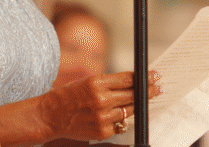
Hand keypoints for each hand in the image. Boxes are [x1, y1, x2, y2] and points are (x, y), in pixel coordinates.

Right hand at [38, 71, 161, 140]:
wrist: (52, 115)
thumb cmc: (69, 96)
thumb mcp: (88, 81)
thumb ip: (111, 83)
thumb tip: (135, 82)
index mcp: (96, 83)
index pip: (129, 79)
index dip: (145, 77)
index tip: (154, 76)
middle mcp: (101, 100)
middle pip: (134, 95)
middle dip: (148, 91)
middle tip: (156, 88)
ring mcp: (102, 118)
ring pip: (130, 111)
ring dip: (135, 106)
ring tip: (137, 101)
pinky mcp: (102, 132)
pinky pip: (120, 125)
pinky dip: (120, 119)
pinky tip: (116, 115)